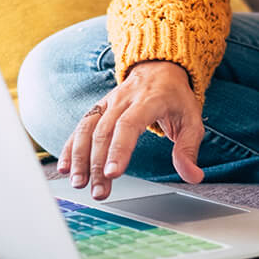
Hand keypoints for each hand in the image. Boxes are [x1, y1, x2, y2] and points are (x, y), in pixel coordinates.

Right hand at [56, 60, 204, 199]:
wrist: (160, 67)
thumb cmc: (176, 97)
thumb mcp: (192, 119)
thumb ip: (189, 148)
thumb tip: (193, 176)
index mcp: (149, 100)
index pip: (129, 124)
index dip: (119, 148)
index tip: (113, 173)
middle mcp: (125, 99)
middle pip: (106, 131)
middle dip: (99, 163)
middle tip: (99, 191)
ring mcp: (109, 102)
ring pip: (88, 128)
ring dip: (81, 157)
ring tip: (79, 183)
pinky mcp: (99, 107)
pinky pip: (81, 125)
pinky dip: (70, 146)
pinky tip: (66, 167)